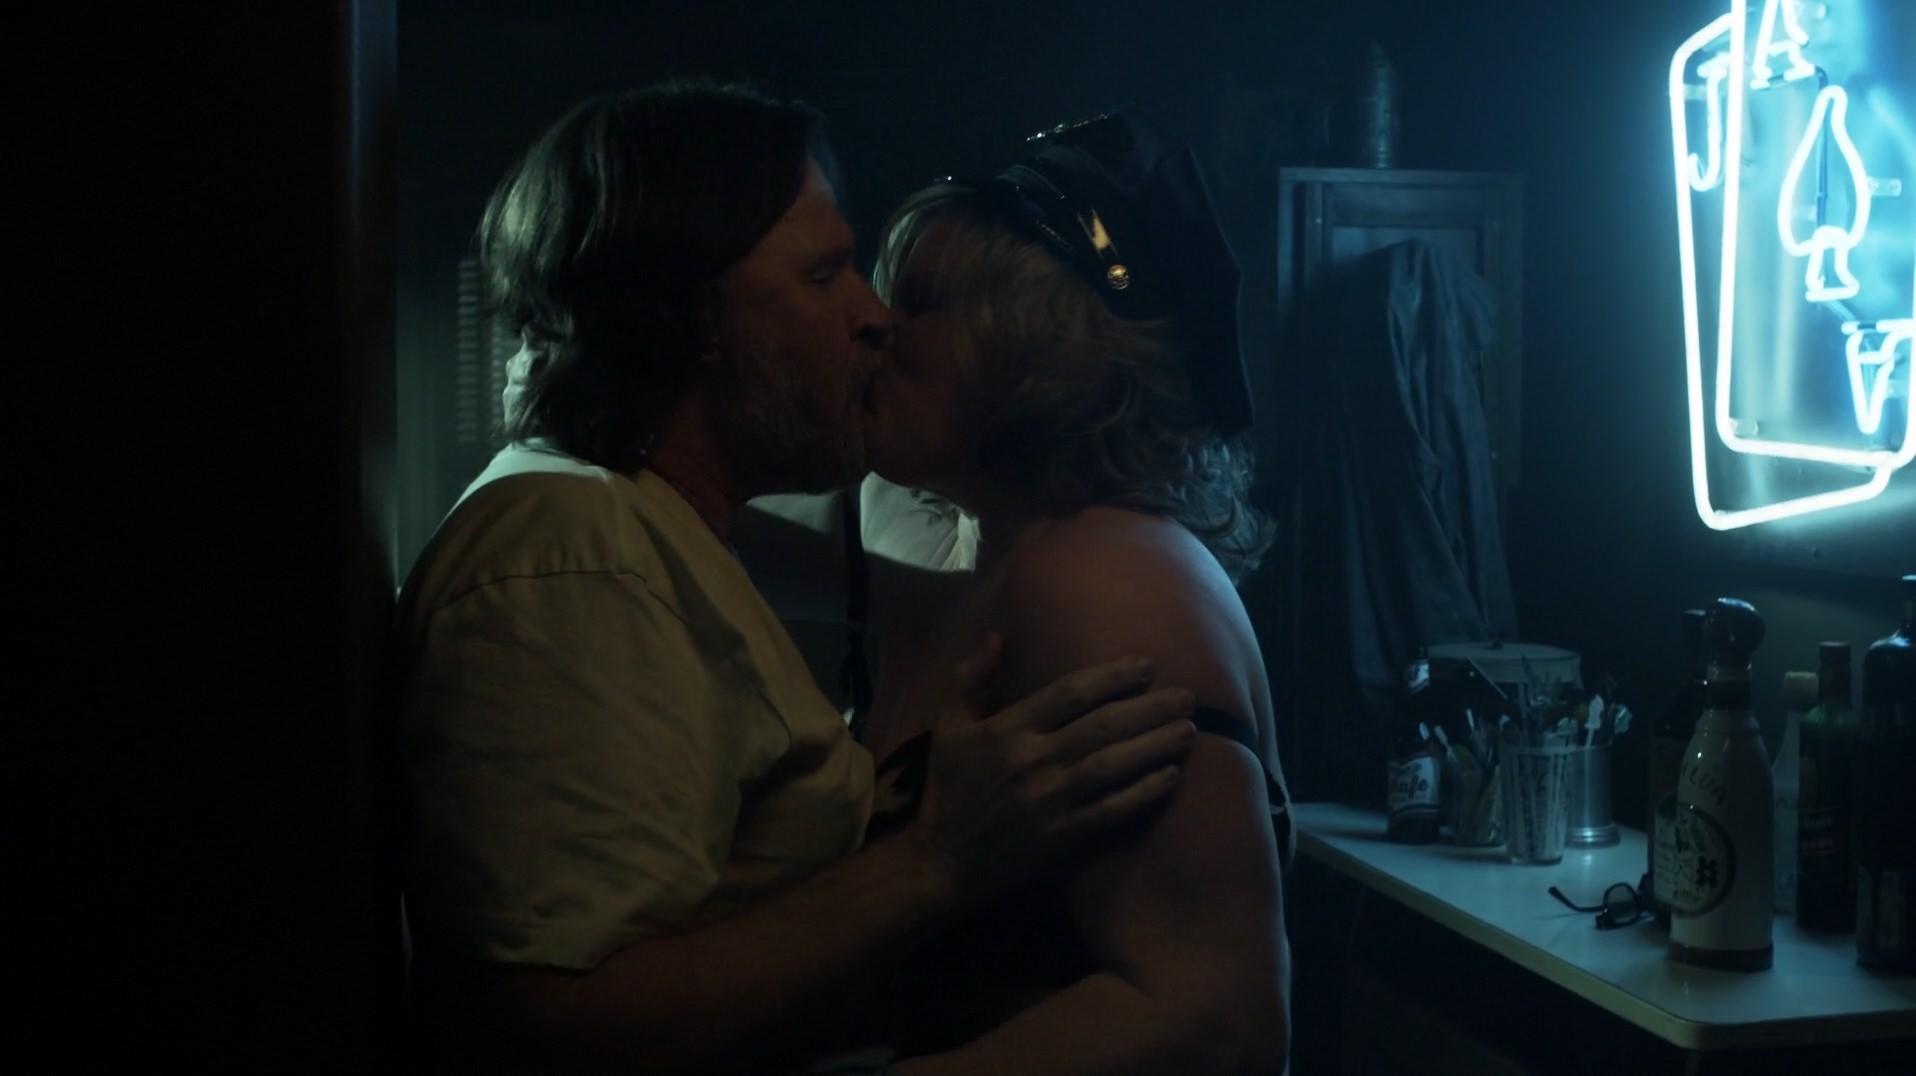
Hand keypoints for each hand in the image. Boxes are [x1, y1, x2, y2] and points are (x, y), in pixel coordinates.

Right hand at [901, 633, 1196, 900]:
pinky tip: (1171, 776)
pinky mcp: (1062, 837)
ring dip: (1156, 745)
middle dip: (1151, 707)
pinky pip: (1113, 810)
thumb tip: (997, 638)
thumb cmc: (949, 791)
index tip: (1148, 665)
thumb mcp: (947, 728)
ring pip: (1114, 765)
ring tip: (1189, 730)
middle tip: (1188, 696)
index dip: (1113, 676)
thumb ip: (970, 680)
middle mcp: (1031, 761)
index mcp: (1006, 730)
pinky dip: (1145, 792)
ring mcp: (1050, 801)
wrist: (943, 864)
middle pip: (1103, 726)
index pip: (1070, 693)